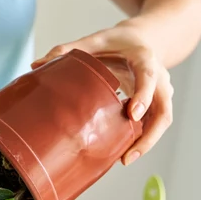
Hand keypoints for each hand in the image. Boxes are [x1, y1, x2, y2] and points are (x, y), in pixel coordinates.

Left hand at [31, 22, 174, 165]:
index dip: (143, 95)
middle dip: (149, 135)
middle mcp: (160, 78)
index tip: (132, 114)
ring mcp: (161, 93)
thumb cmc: (119, 41)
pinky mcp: (156, 104)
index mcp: (144, 58)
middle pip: (163, 110)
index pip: (148, 76)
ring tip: (124, 160)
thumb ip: (70, 49)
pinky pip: (154, 125)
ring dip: (146, 143)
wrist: (143, 40)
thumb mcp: (97, 39)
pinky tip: (124, 152)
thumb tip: (37, 64)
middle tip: (128, 155)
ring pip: (161, 122)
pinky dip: (142, 139)